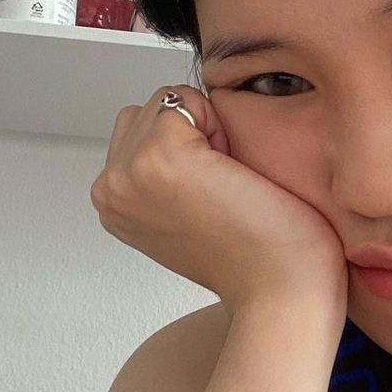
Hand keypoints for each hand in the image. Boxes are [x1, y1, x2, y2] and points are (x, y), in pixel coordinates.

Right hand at [90, 84, 347, 317]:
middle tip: (225, 188)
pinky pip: (188, 99)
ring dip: (208, 127)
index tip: (214, 197)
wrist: (281, 292)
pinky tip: (235, 175)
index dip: (190, 147)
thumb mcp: (191, 215)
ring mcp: (128, 173)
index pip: (140, 129)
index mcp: (114, 204)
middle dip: (195, 131)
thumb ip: (167, 179)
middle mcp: (110, 190)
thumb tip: (183, 133)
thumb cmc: (259, 258)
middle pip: (150, 109)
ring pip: (168, 101)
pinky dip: (221, 124)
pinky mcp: (159, 157)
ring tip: (229, 182)